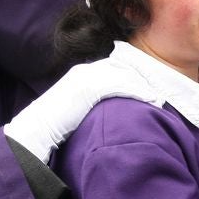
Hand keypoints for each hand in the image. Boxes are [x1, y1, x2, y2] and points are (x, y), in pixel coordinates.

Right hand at [4, 52, 159, 161]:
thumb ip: (93, 104)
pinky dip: (138, 92)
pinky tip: (151, 100)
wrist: (37, 129)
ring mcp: (86, 77)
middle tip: (161, 92)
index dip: (134, 78)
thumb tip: (109, 114)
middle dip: (143, 79)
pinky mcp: (88, 88)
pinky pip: (120, 85)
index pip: (115, 69)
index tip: (150, 88)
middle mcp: (85, 71)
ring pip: (124, 76)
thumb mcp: (77, 109)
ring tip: (159, 99)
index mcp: (83, 74)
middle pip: (123, 69)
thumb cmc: (57, 125)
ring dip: (144, 87)